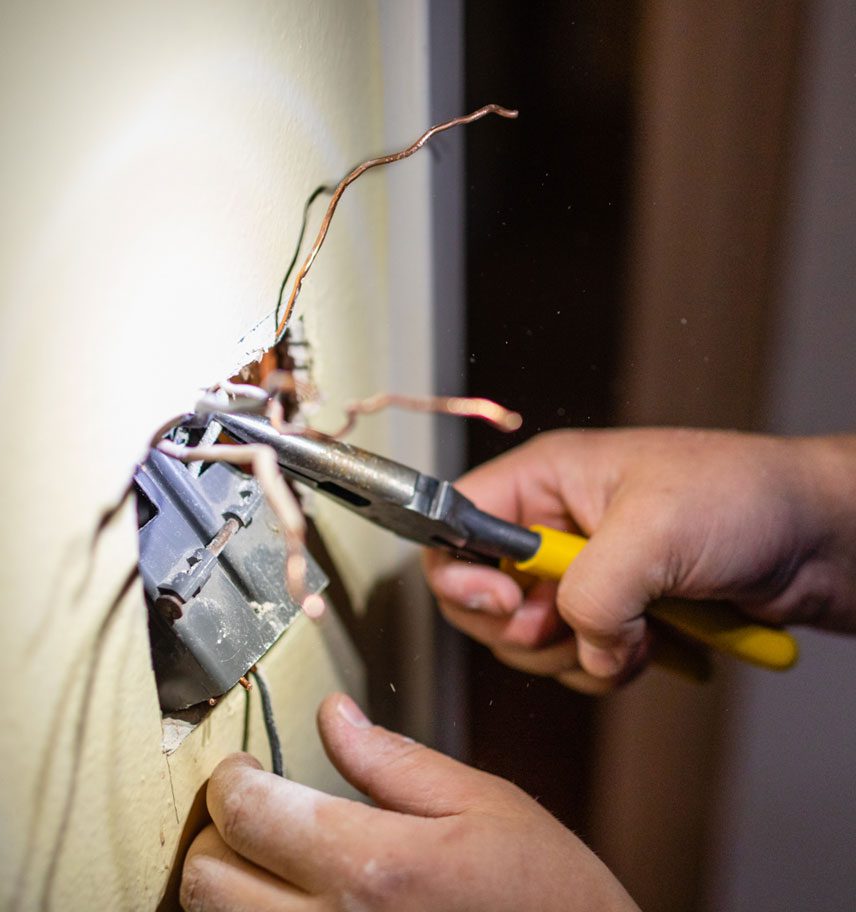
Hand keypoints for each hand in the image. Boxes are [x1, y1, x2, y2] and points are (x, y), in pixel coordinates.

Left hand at [180, 694, 636, 910]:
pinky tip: (288, 902)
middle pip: (207, 883)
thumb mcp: (480, 804)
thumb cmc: (546, 893)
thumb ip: (392, 760)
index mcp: (377, 868)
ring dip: (225, 887)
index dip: (229, 778)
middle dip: (214, 833)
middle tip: (251, 807)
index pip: (249, 815)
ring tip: (266, 856)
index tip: (241, 766)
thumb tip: (332, 715)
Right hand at [423, 429, 855, 685]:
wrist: (817, 538)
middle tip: (575, 625)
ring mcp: (581, 572)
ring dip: (579, 653)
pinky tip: (653, 645)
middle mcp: (551, 526)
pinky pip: (575, 657)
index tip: (505, 603)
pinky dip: (608, 666)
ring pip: (529, 637)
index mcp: (544, 480)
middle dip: (530, 627)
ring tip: (638, 631)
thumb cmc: (744, 496)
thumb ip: (594, 590)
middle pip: (482, 596)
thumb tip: (580, 642)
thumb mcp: (658, 530)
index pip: (456, 525)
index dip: (462, 573)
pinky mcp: (612, 611)